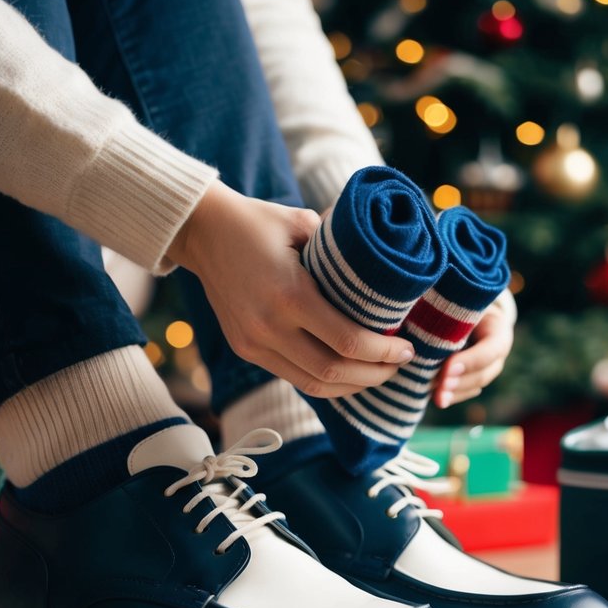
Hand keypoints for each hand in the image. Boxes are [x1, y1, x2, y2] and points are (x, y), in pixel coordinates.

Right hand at [166, 181, 413, 397]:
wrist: (201, 232)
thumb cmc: (259, 222)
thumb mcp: (305, 225)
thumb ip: (341, 250)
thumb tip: (384, 266)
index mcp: (290, 295)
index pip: (348, 342)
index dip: (383, 352)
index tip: (406, 347)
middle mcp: (269, 327)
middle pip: (334, 372)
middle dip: (374, 374)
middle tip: (400, 363)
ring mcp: (254, 343)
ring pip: (313, 384)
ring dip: (352, 385)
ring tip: (379, 372)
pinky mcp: (246, 349)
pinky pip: (293, 377)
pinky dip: (325, 381)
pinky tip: (348, 372)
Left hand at [433, 303, 513, 407]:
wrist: (473, 311)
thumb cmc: (465, 302)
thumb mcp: (465, 301)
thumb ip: (453, 307)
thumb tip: (424, 303)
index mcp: (499, 332)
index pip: (489, 350)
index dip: (470, 361)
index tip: (449, 368)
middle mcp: (497, 354)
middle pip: (483, 373)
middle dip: (460, 382)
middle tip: (439, 387)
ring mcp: (489, 368)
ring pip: (475, 385)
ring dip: (455, 393)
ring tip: (436, 397)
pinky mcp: (476, 377)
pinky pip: (467, 391)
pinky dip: (452, 396)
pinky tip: (435, 398)